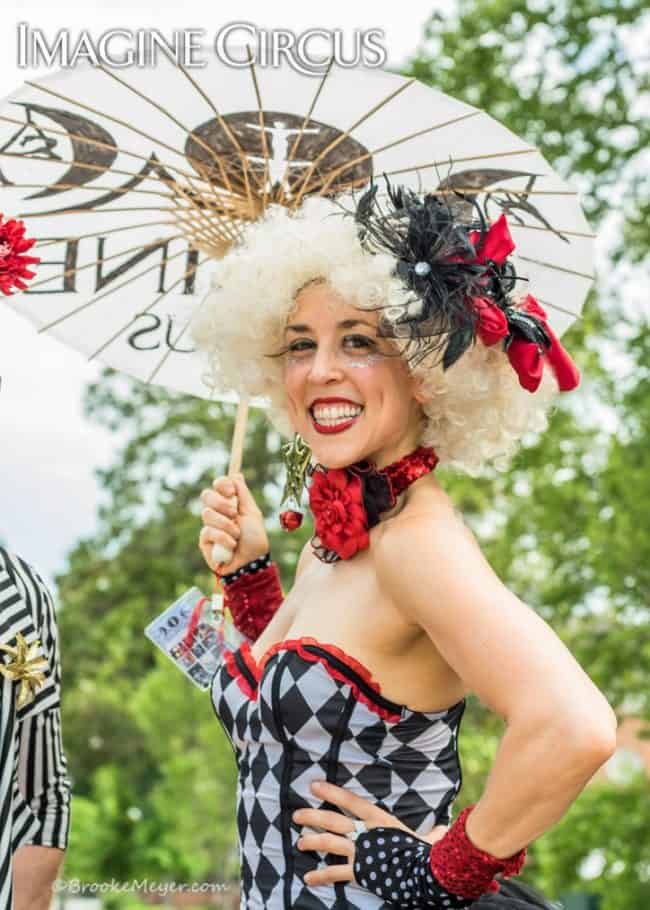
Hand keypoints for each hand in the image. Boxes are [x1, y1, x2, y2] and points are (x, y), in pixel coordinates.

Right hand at [199, 472, 269, 573]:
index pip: (218, 485)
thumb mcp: (252, 513)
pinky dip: (223, 538)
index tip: (231, 491)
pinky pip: (208, 531)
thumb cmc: (255, 540)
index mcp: (230, 504)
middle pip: (207, 495)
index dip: (222, 485)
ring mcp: (210, 526)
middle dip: (221, 504)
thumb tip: (236, 474)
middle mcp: (218, 513)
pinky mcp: (204, 541)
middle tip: (234, 514)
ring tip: (237, 535)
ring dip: (226, 524)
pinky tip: (231, 546)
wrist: (251, 563)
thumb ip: (243, 494)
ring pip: (207, 513)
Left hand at [292, 780, 448, 886]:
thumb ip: (431, 834)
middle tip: (297, 815)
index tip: (314, 785)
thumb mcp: (427, 839)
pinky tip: (308, 878)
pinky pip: (336, 873)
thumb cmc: (427, 853)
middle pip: (334, 820)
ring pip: (330, 843)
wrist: (423, 872)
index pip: (351, 801)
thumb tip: (443, 830)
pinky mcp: (360, 871)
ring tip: (299, 842)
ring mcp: (361, 851)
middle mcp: (366, 832)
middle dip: (313, 816)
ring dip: (313, 841)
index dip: (331, 792)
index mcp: (379, 819)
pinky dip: (322, 876)